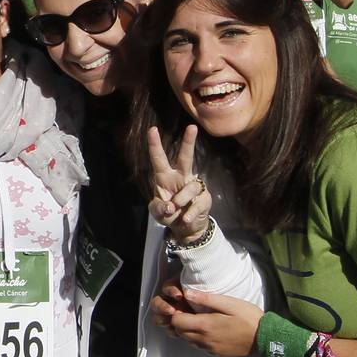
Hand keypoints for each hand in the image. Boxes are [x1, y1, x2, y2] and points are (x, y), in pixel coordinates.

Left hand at [145, 125, 210, 242]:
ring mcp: (194, 187)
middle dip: (188, 143)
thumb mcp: (158, 213)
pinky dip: (190, 213)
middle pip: (185, 158)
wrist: (186, 228)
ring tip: (176, 210)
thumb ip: (159, 208)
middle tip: (192, 127)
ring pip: (190, 187)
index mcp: (165, 178)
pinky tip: (186, 219)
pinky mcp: (204, 199)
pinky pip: (197, 203)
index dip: (155, 145)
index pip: (159, 159)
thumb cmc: (169, 214)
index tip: (152, 129)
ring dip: (182, 199)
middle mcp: (180, 178)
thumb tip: (170, 206)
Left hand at [153, 284, 261, 356]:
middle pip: (179, 332)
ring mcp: (210, 348)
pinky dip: (198, 338)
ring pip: (188, 340)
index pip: (176, 321)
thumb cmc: (248, 317)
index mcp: (205, 325)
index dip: (177, 312)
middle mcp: (204, 340)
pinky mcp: (216, 353)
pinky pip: (199, 346)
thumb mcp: (229, 303)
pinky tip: (209, 329)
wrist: (265, 338)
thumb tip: (187, 293)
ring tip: (200, 319)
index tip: (184, 305)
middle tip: (190, 311)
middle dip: (180, 321)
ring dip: (189, 330)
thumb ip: (206, 299)